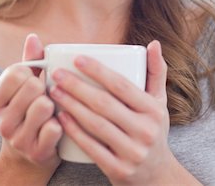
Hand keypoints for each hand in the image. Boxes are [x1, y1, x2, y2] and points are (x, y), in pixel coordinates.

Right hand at [0, 34, 61, 177]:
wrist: (31, 152)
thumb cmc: (30, 109)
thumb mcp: (25, 85)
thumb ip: (30, 61)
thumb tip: (33, 37)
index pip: (16, 72)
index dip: (31, 72)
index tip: (33, 80)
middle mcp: (1, 121)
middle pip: (32, 86)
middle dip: (44, 88)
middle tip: (44, 97)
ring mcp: (17, 139)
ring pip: (44, 105)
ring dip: (54, 105)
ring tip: (51, 110)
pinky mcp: (36, 153)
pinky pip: (55, 127)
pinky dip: (61, 124)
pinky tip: (57, 125)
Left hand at [49, 40, 172, 185]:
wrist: (157, 176)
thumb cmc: (153, 129)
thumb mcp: (159, 102)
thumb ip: (156, 71)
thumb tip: (154, 43)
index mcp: (153, 110)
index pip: (122, 86)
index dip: (98, 71)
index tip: (77, 58)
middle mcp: (145, 131)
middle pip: (104, 104)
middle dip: (77, 86)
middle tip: (57, 74)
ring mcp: (132, 152)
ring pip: (96, 125)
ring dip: (72, 106)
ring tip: (54, 91)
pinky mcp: (119, 170)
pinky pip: (92, 148)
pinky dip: (74, 131)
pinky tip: (60, 117)